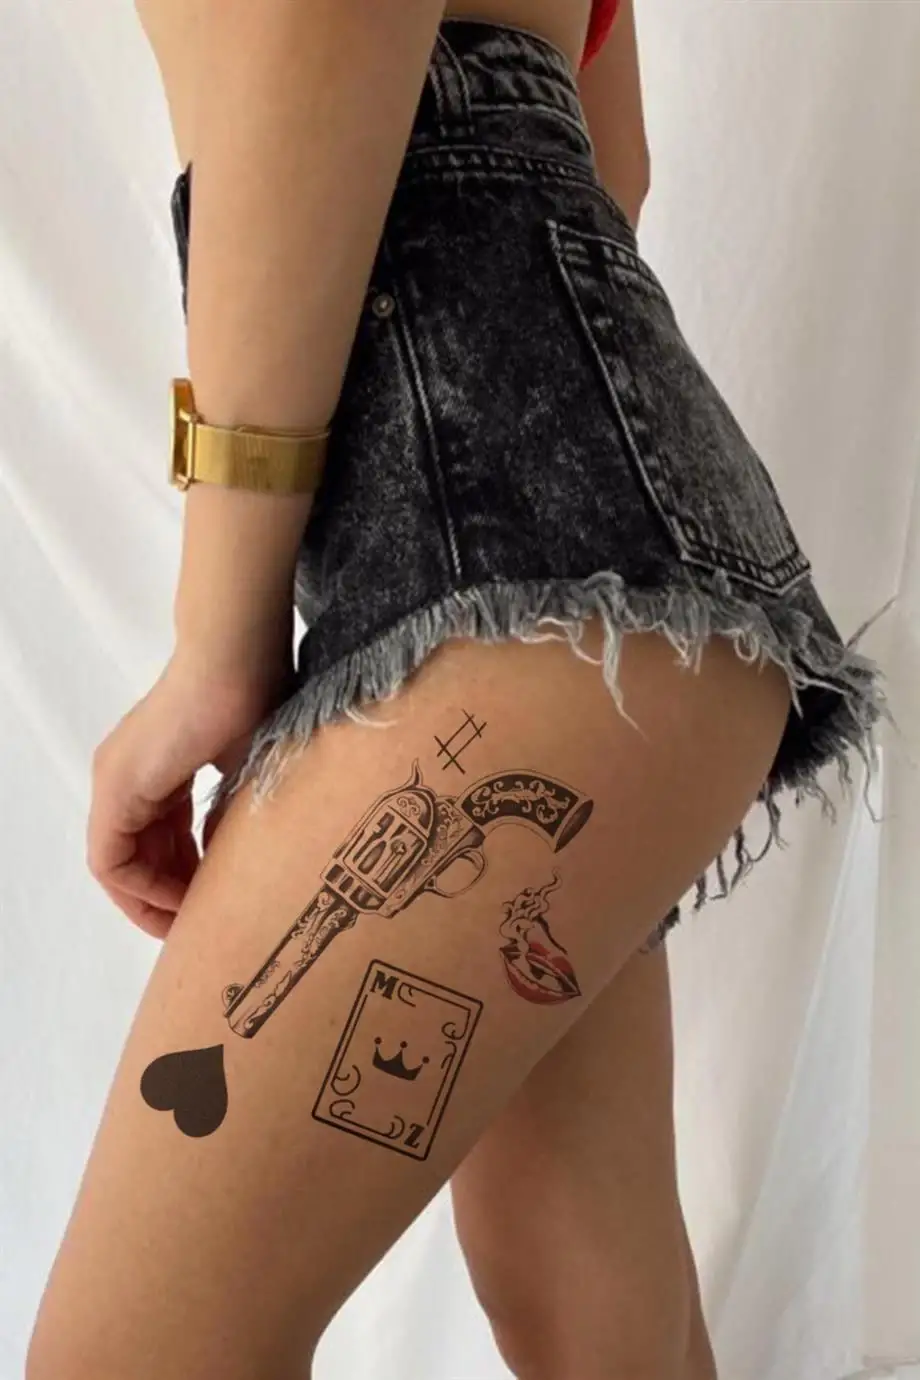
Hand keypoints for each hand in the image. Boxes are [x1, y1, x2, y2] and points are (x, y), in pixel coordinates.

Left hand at [87, 638, 295, 939]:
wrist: (237, 659)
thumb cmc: (256, 698)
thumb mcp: (247, 769)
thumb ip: (232, 810)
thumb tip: (233, 855)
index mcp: (157, 767)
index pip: (156, 836)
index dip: (180, 874)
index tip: (212, 899)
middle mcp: (126, 775)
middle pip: (135, 853)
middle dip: (167, 893)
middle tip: (203, 921)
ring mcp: (116, 780)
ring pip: (118, 861)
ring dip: (153, 896)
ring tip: (193, 920)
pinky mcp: (117, 788)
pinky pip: (110, 859)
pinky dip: (140, 887)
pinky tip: (179, 900)